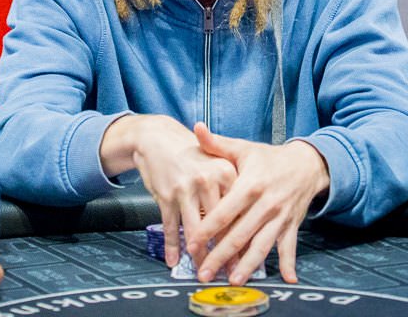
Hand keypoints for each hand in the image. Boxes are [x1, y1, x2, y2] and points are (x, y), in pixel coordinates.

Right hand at [100, 114, 236, 266]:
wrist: (158, 137)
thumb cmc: (191, 153)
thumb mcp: (217, 162)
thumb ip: (232, 187)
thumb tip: (247, 220)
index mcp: (225, 171)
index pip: (239, 209)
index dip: (244, 235)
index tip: (249, 255)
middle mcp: (207, 180)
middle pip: (219, 224)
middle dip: (225, 252)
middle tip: (231, 271)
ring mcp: (185, 189)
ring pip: (195, 230)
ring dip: (199, 254)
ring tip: (204, 270)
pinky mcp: (166, 196)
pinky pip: (171, 226)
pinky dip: (172, 245)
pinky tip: (173, 259)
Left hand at [186, 122, 329, 284]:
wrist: (306, 163)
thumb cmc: (268, 158)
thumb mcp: (243, 148)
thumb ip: (217, 143)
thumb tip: (196, 127)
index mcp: (251, 184)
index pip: (226, 211)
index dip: (208, 228)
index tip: (193, 243)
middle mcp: (266, 204)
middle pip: (240, 234)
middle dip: (221, 255)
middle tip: (204, 272)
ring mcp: (280, 217)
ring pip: (262, 245)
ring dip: (247, 265)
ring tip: (232, 281)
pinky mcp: (291, 226)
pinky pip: (289, 247)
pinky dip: (288, 263)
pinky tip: (287, 279)